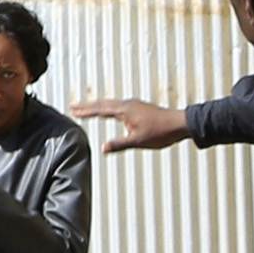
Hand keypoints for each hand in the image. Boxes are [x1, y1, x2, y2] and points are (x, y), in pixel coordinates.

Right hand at [74, 97, 189, 151]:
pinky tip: (109, 112)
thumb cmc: (161, 132)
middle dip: (87, 106)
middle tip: (73, 106)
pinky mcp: (139, 108)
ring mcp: (133, 105)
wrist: (180, 123)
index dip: (86, 111)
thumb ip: (119, 144)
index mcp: (125, 110)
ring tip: (86, 108)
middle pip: (103, 104)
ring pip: (110, 104)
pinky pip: (118, 106)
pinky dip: (108, 108)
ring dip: (97, 106)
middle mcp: (127, 104)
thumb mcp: (138, 141)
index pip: (100, 110)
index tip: (73, 110)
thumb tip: (102, 148)